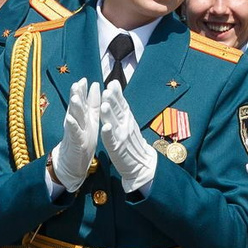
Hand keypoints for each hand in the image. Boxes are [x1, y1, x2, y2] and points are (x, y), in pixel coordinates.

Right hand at [46, 80, 101, 196]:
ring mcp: (75, 132)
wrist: (72, 164)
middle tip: (78, 83)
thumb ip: (91, 105)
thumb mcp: (89, 122)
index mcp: (85, 118)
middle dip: (78, 95)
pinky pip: (74, 133)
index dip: (85, 92)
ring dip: (75, 107)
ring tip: (75, 97)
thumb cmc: (82, 141)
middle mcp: (78, 123)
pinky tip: (70, 119)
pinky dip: (72, 126)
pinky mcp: (75, 143)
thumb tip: (94, 87)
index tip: (86, 80)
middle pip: (77, 107)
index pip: (85, 103)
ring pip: (75, 117)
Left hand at [97, 81, 157, 196]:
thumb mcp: (128, 121)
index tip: (112, 83)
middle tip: (107, 90)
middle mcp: (125, 125)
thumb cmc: (132, 141)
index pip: (122, 103)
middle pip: (118, 111)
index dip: (117, 94)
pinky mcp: (117, 148)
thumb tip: (115, 86)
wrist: (143, 164)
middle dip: (113, 101)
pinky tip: (105, 127)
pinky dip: (109, 134)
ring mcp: (121, 136)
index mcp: (127, 118)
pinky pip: (112, 140)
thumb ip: (121, 105)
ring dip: (109, 114)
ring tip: (104, 105)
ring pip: (114, 123)